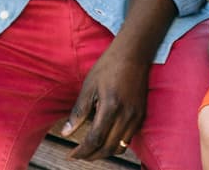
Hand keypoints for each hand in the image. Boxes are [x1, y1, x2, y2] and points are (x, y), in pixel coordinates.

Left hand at [61, 46, 148, 160]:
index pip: (95, 139)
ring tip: (91, 149)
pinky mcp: (141, 115)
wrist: (133, 53)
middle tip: (79, 154)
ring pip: (120, 147)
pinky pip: (129, 139)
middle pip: (108, 148)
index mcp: (111, 107)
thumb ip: (78, 112)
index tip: (71, 154)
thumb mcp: (89, 85)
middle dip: (91, 155)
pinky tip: (106, 137)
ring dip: (104, 152)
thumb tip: (66, 133)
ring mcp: (136, 117)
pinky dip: (116, 144)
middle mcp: (126, 115)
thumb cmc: (109, 65)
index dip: (82, 151)